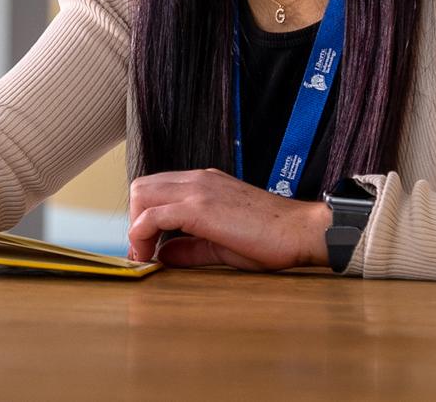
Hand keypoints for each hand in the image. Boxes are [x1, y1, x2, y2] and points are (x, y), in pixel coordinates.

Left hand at [127, 168, 331, 269]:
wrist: (301, 231)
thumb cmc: (271, 238)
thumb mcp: (221, 244)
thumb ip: (190, 247)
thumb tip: (163, 255)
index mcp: (204, 182)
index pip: (156, 188)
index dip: (143, 217)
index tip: (147, 247)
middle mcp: (197, 179)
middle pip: (141, 187)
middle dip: (134, 219)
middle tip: (143, 251)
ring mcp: (198, 189)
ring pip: (141, 195)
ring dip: (135, 226)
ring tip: (145, 255)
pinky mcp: (200, 207)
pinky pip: (154, 216)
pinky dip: (142, 235)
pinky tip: (150, 256)